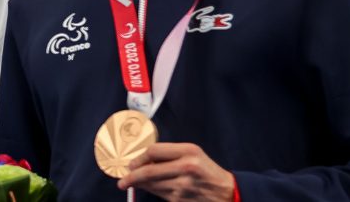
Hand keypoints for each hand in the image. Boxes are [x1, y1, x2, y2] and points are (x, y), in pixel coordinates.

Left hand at [117, 142, 234, 201]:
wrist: (226, 192)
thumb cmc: (207, 171)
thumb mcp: (193, 154)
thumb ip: (170, 153)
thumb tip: (143, 159)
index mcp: (189, 151)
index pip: (154, 151)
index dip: (139, 157)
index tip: (133, 162)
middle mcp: (185, 167)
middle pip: (148, 170)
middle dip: (131, 175)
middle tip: (123, 179)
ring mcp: (182, 185)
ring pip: (150, 184)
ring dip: (138, 184)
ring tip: (131, 183)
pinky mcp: (179, 199)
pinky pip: (158, 194)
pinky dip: (149, 191)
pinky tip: (147, 188)